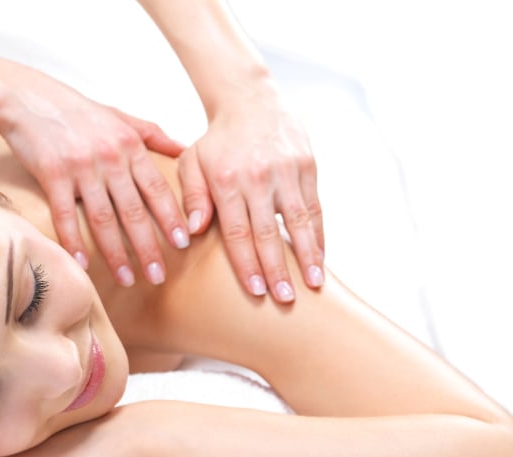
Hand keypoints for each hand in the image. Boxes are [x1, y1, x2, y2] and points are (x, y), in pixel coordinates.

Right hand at [0, 75, 187, 285]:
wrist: (26, 97)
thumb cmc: (75, 110)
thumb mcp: (119, 115)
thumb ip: (152, 134)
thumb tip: (184, 149)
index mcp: (129, 144)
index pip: (156, 188)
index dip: (170, 218)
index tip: (182, 245)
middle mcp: (110, 157)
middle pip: (134, 211)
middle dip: (149, 247)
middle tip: (159, 276)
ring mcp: (81, 167)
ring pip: (103, 219)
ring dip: (116, 254)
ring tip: (128, 279)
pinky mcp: (53, 174)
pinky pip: (66, 215)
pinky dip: (74, 242)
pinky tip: (82, 265)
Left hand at [178, 90, 323, 302]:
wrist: (250, 101)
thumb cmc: (216, 142)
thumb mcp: (192, 162)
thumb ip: (191, 197)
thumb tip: (191, 231)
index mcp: (226, 180)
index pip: (237, 232)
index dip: (247, 264)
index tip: (257, 291)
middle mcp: (258, 177)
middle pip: (268, 232)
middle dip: (278, 269)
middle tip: (286, 299)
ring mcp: (286, 170)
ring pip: (299, 220)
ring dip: (308, 255)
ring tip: (315, 284)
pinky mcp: (307, 164)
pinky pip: (315, 206)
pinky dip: (319, 233)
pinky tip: (321, 257)